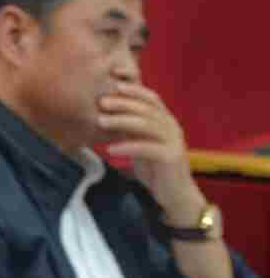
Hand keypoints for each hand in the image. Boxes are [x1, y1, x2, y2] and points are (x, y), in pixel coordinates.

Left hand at [98, 82, 196, 208]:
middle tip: (101, 102)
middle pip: (147, 109)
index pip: (151, 99)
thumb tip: (107, 117)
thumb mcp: (140, 145)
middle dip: (123, 103)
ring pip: (147, 125)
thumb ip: (130, 131)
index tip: (113, 83)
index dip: (134, 90)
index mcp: (166, 121)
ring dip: (122, 121)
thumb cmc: (155, 169)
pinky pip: (147, 148)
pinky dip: (127, 147)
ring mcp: (173, 141)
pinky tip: (110, 149)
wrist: (175, 194)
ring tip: (101, 121)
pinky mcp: (171, 157)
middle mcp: (172, 127)